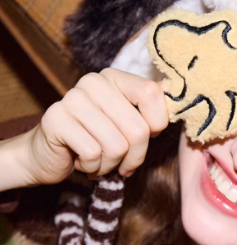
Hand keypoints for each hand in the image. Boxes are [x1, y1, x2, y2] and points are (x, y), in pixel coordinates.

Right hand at [24, 68, 167, 185]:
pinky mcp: (55, 120)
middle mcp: (93, 82)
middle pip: (138, 128)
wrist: (48, 155)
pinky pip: (93, 153)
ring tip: (99, 161)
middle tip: (122, 162)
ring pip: (117, 145)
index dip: (157, 124)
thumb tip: (181, 102)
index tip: (147, 135)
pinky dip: (93, 167)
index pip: (152, 94)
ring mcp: (72, 99)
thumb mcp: (127, 123)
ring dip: (111, 165)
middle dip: (134, 156)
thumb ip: (150, 112)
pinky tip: (83, 162)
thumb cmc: (97, 141)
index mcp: (115, 78)